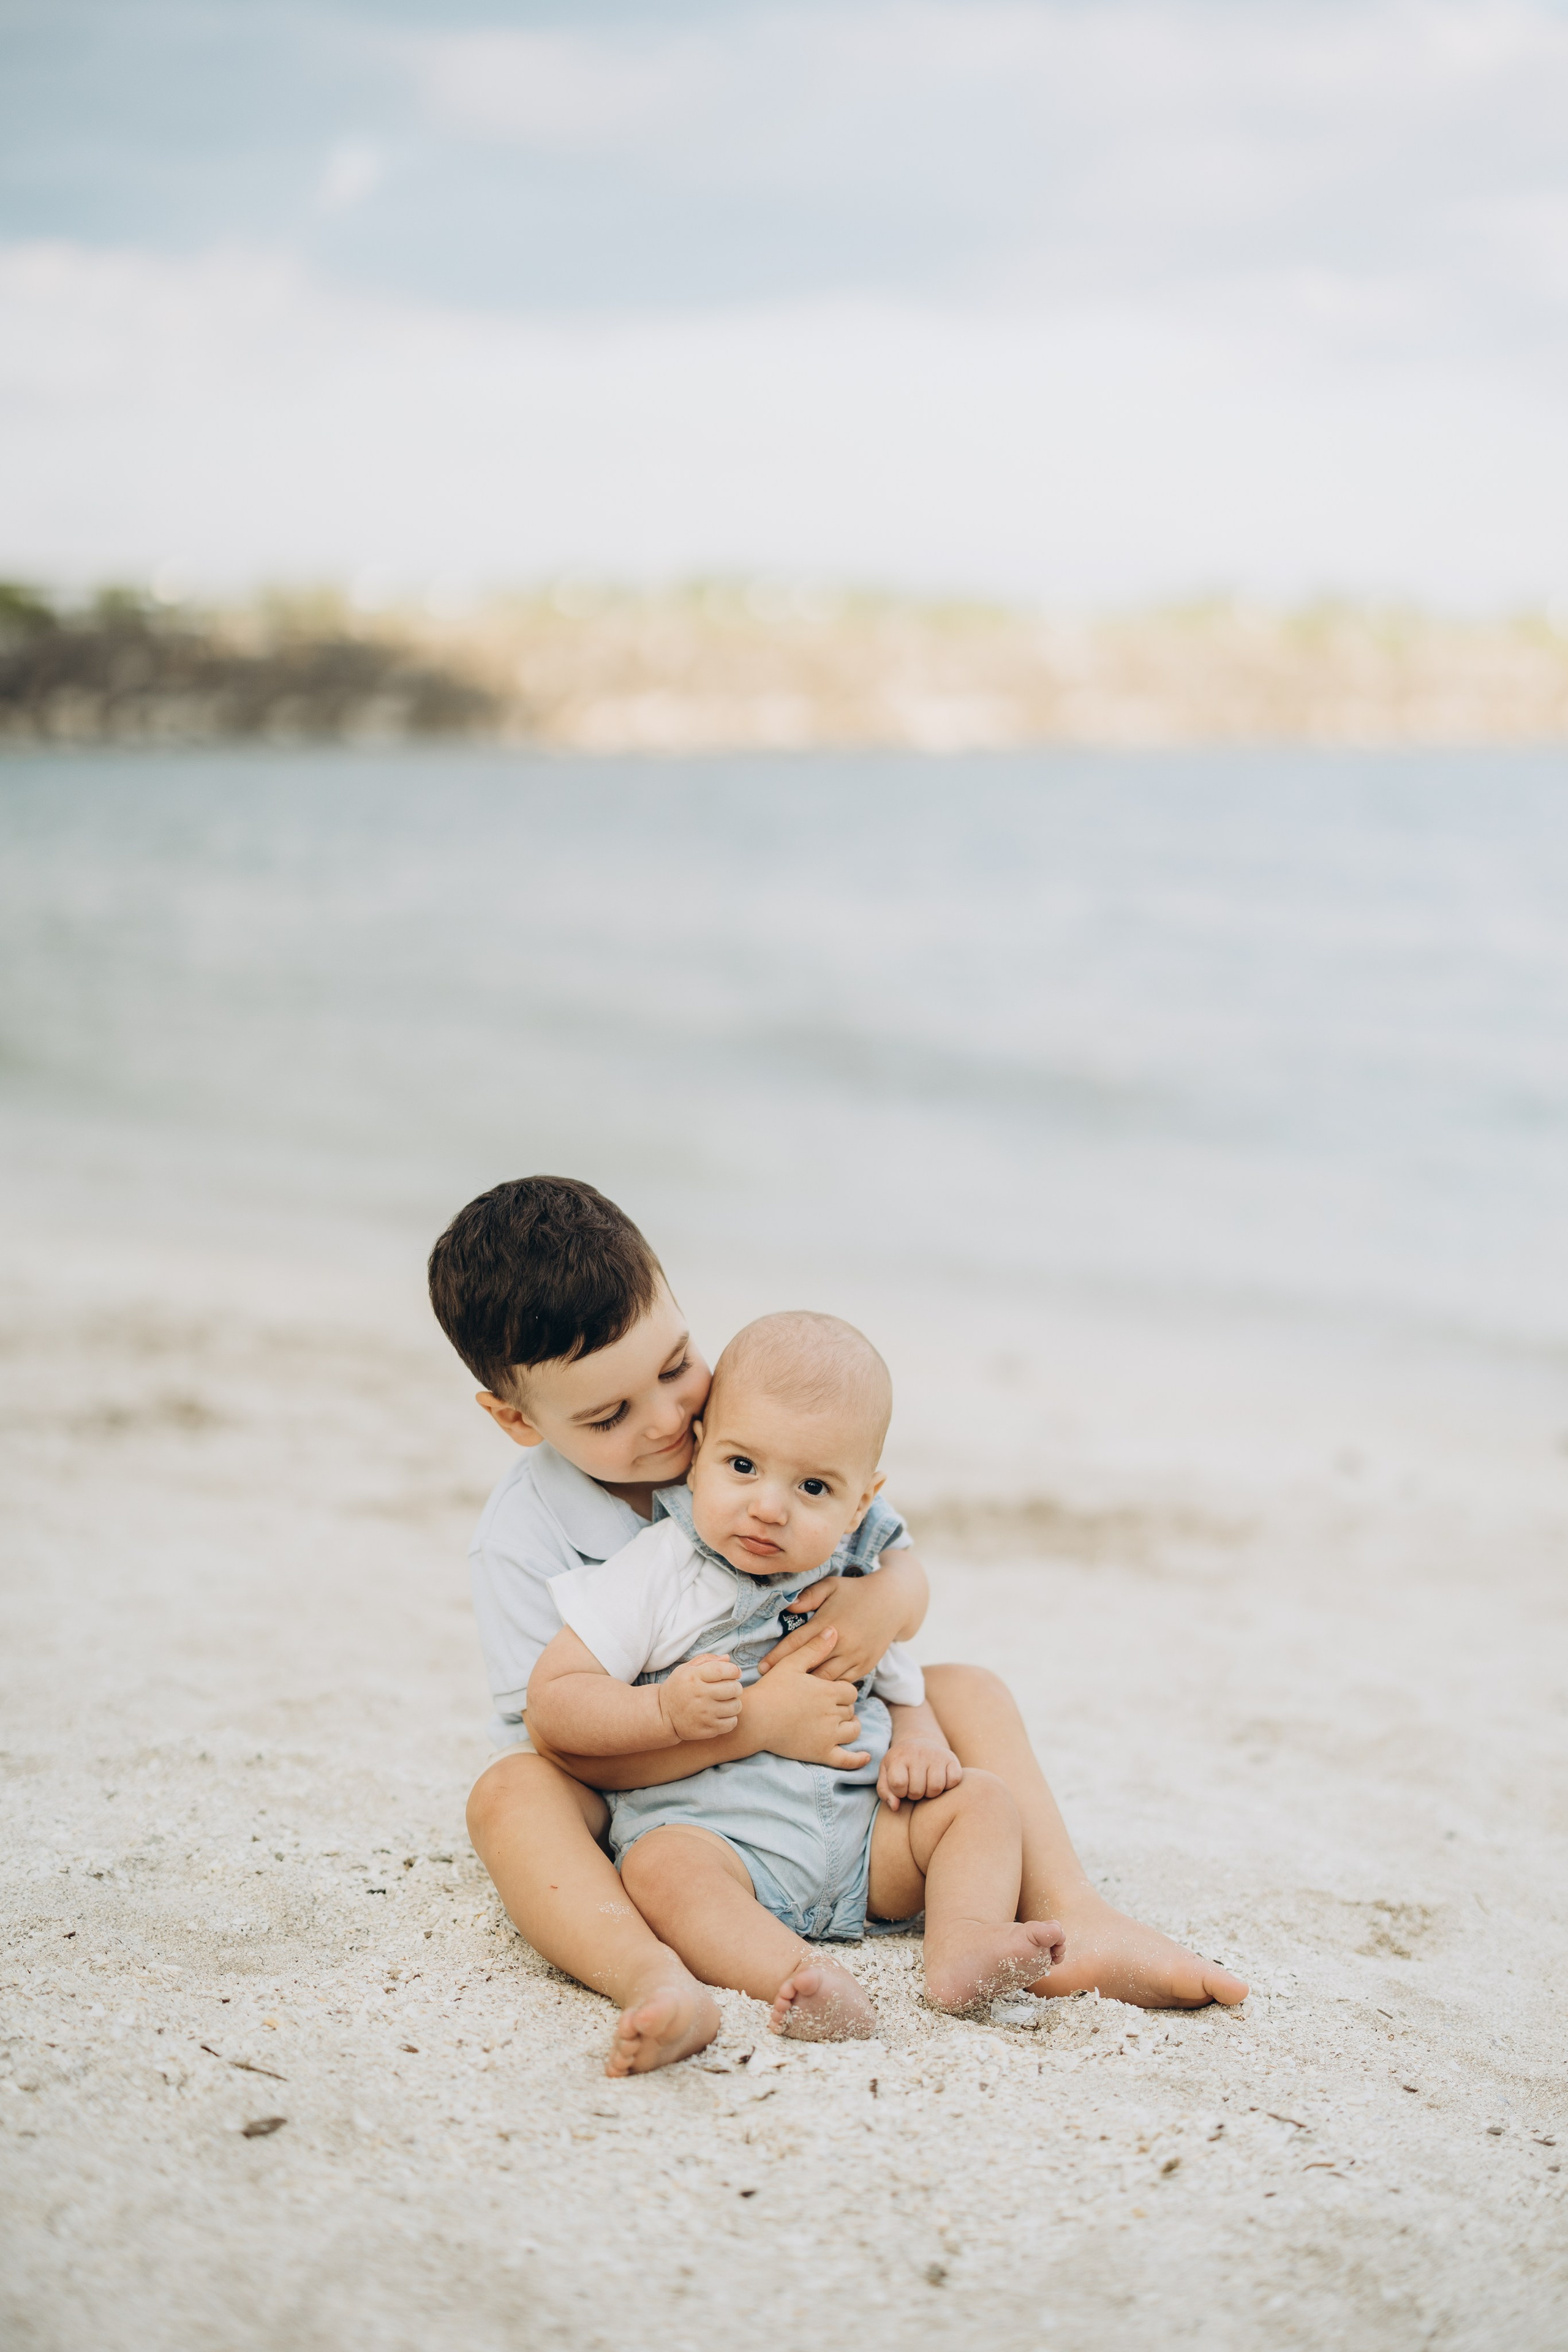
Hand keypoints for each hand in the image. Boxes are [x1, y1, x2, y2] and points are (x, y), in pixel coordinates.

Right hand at [657, 1652, 743, 1742]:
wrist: (663, 1715)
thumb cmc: (678, 1688)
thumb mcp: (685, 1669)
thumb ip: (706, 1660)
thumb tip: (728, 1658)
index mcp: (694, 1677)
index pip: (723, 1670)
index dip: (734, 1670)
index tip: (735, 1672)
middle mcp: (699, 1696)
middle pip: (733, 1688)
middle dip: (736, 1686)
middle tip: (730, 1688)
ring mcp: (704, 1714)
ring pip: (736, 1706)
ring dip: (734, 1702)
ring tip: (726, 1701)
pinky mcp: (707, 1729)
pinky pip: (732, 1723)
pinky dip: (731, 1718)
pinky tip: (723, 1714)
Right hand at [745, 1627, 870, 1767]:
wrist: (755, 1719)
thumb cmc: (771, 1689)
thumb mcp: (792, 1663)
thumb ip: (815, 1648)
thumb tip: (835, 1630)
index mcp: (828, 1692)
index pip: (851, 1691)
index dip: (843, 1691)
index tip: (830, 1692)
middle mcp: (833, 1714)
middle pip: (851, 1710)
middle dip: (843, 1707)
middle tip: (828, 1707)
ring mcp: (829, 1736)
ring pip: (853, 1730)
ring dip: (850, 1726)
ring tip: (842, 1723)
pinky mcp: (821, 1753)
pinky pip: (846, 1759)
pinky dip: (858, 1759)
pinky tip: (865, 1756)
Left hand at [757, 1571, 910, 1685]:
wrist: (893, 1602)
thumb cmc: (856, 1592)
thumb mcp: (832, 1586)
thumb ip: (809, 1596)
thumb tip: (789, 1606)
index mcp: (828, 1623)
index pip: (796, 1644)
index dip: (777, 1657)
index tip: (761, 1668)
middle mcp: (841, 1643)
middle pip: (809, 1667)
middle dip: (790, 1676)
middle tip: (772, 1685)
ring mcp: (854, 1657)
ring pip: (826, 1679)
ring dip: (809, 1686)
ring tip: (791, 1694)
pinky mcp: (865, 1666)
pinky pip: (844, 1683)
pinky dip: (830, 1688)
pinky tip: (817, 1693)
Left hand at [878, 1729, 962, 1810]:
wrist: (920, 1744)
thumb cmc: (901, 1765)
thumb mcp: (887, 1774)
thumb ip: (886, 1792)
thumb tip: (895, 1806)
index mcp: (898, 1757)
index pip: (899, 1784)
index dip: (899, 1792)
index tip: (901, 1786)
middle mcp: (918, 1753)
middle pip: (917, 1790)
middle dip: (915, 1794)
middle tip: (915, 1785)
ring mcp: (936, 1755)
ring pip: (936, 1788)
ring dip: (930, 1793)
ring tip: (926, 1785)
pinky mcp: (952, 1758)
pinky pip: (953, 1781)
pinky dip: (947, 1786)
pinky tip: (940, 1779)